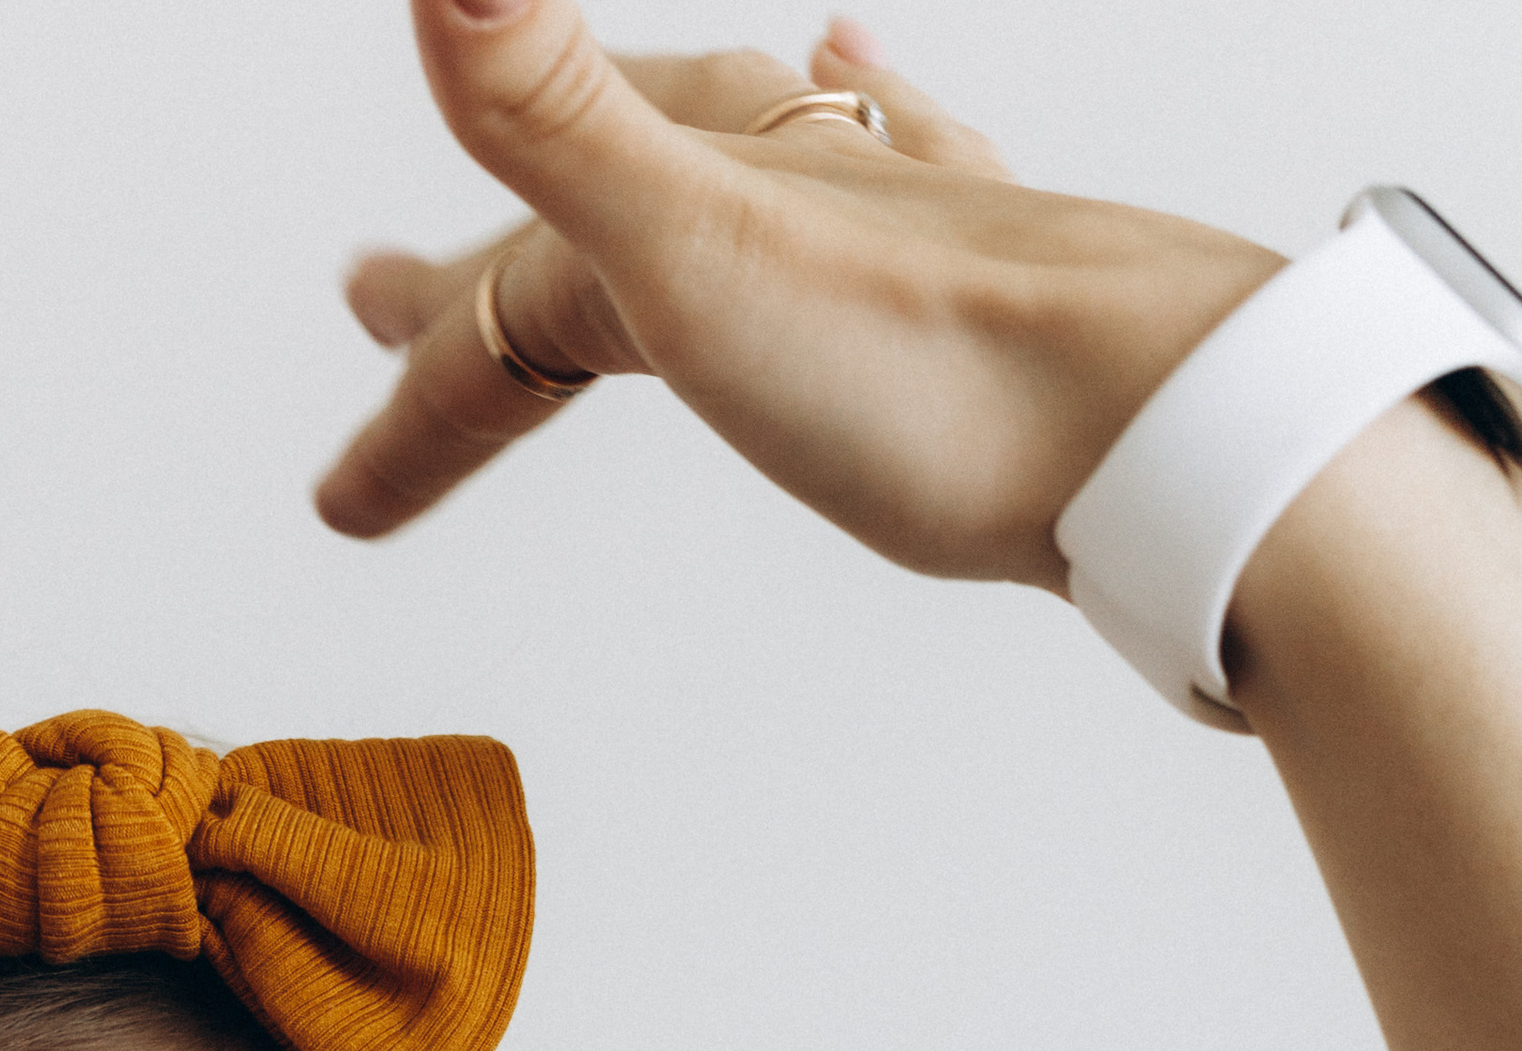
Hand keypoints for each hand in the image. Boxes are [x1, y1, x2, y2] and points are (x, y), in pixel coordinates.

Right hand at [318, 4, 1277, 581]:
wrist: (1174, 423)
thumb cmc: (946, 366)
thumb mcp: (694, 248)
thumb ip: (550, 110)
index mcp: (704, 176)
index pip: (509, 293)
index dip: (421, 392)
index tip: (346, 500)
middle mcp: (795, 169)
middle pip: (595, 213)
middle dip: (483, 279)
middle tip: (385, 304)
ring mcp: (893, 218)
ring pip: (731, 177)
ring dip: (633, 189)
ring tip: (584, 187)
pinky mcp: (992, 280)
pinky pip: (894, 161)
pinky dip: (856, 113)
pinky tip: (868, 78)